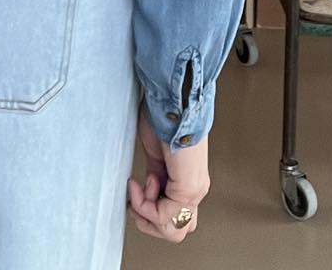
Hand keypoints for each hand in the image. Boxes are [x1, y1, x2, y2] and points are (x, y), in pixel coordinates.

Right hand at [126, 103, 209, 243]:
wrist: (171, 99)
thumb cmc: (162, 117)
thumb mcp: (156, 157)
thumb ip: (156, 178)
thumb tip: (146, 194)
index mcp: (187, 181)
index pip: (175, 219)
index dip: (150, 212)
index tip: (136, 189)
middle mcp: (195, 188)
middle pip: (177, 232)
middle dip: (149, 222)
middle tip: (137, 202)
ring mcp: (194, 190)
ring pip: (174, 231)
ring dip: (147, 214)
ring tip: (139, 190)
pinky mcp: (188, 187)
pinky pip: (163, 215)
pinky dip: (144, 204)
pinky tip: (140, 183)